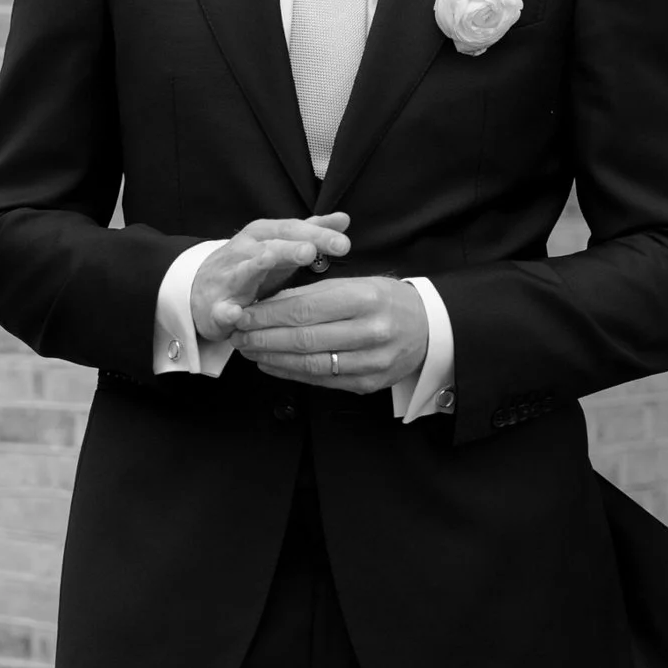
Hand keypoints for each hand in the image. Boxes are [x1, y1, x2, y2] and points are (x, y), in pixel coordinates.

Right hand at [191, 214, 350, 343]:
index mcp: (263, 235)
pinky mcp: (216, 306)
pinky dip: (227, 312)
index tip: (343, 243)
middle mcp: (245, 251)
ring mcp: (228, 277)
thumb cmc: (250, 265)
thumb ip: (311, 233)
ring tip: (270, 261)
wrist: (200, 290)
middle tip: (312, 250)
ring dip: (257, 265)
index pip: (292, 230)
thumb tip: (344, 219)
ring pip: (244, 270)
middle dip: (290, 248)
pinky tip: (235, 314)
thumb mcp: (281, 245)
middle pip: (270, 246)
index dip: (317, 235)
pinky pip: (221, 309)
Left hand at [234, 274, 428, 395]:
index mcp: (365, 299)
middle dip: (263, 338)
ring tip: (249, 350)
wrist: (429, 328)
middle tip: (237, 335)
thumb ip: (315, 294)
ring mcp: (371, 363)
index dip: (268, 315)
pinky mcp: (368, 384)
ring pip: (309, 364)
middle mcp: (370, 333)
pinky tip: (271, 364)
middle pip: (303, 339)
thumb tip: (268, 304)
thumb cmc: (387, 301)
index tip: (243, 314)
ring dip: (272, 358)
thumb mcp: (357, 283)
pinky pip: (321, 380)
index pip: (304, 309)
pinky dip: (290, 373)